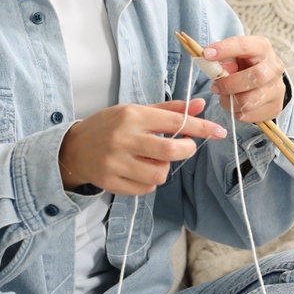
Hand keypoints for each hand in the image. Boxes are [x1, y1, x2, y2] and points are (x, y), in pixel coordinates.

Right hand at [57, 97, 224, 196]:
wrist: (74, 148)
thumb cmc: (110, 126)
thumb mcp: (136, 111)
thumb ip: (169, 110)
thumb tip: (200, 105)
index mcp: (132, 116)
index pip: (175, 122)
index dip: (201, 128)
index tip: (219, 132)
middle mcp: (124, 138)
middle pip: (170, 151)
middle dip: (186, 150)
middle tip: (185, 147)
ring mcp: (116, 163)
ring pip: (159, 174)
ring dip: (164, 168)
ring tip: (153, 160)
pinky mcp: (111, 182)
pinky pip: (146, 189)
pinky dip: (149, 182)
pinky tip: (139, 171)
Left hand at [200, 34, 285, 122]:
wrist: (264, 81)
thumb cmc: (244, 65)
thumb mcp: (234, 57)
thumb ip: (224, 60)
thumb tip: (219, 72)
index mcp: (262, 48)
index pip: (244, 46)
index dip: (224, 49)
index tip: (206, 54)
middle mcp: (275, 67)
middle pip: (254, 77)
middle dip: (229, 84)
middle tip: (215, 87)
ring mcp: (277, 89)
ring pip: (248, 102)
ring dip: (229, 101)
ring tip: (225, 97)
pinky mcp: (275, 107)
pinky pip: (247, 115)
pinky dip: (235, 111)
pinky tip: (235, 105)